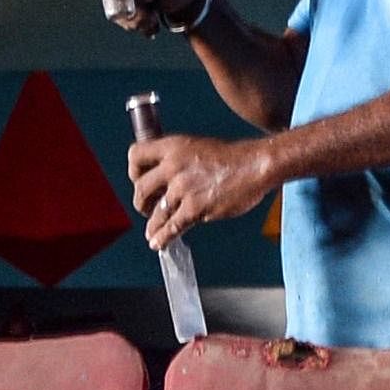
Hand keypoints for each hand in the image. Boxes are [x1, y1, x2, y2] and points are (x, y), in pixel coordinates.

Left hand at [128, 132, 269, 244]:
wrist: (255, 164)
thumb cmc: (232, 157)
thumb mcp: (197, 147)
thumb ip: (177, 160)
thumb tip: (165, 178)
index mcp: (173, 146)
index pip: (136, 156)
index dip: (134, 171)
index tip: (138, 180)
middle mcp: (173, 166)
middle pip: (141, 188)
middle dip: (141, 202)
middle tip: (146, 208)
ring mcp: (183, 188)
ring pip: (156, 212)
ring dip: (152, 225)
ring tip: (152, 232)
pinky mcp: (195, 207)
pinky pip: (172, 227)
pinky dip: (163, 237)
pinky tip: (159, 243)